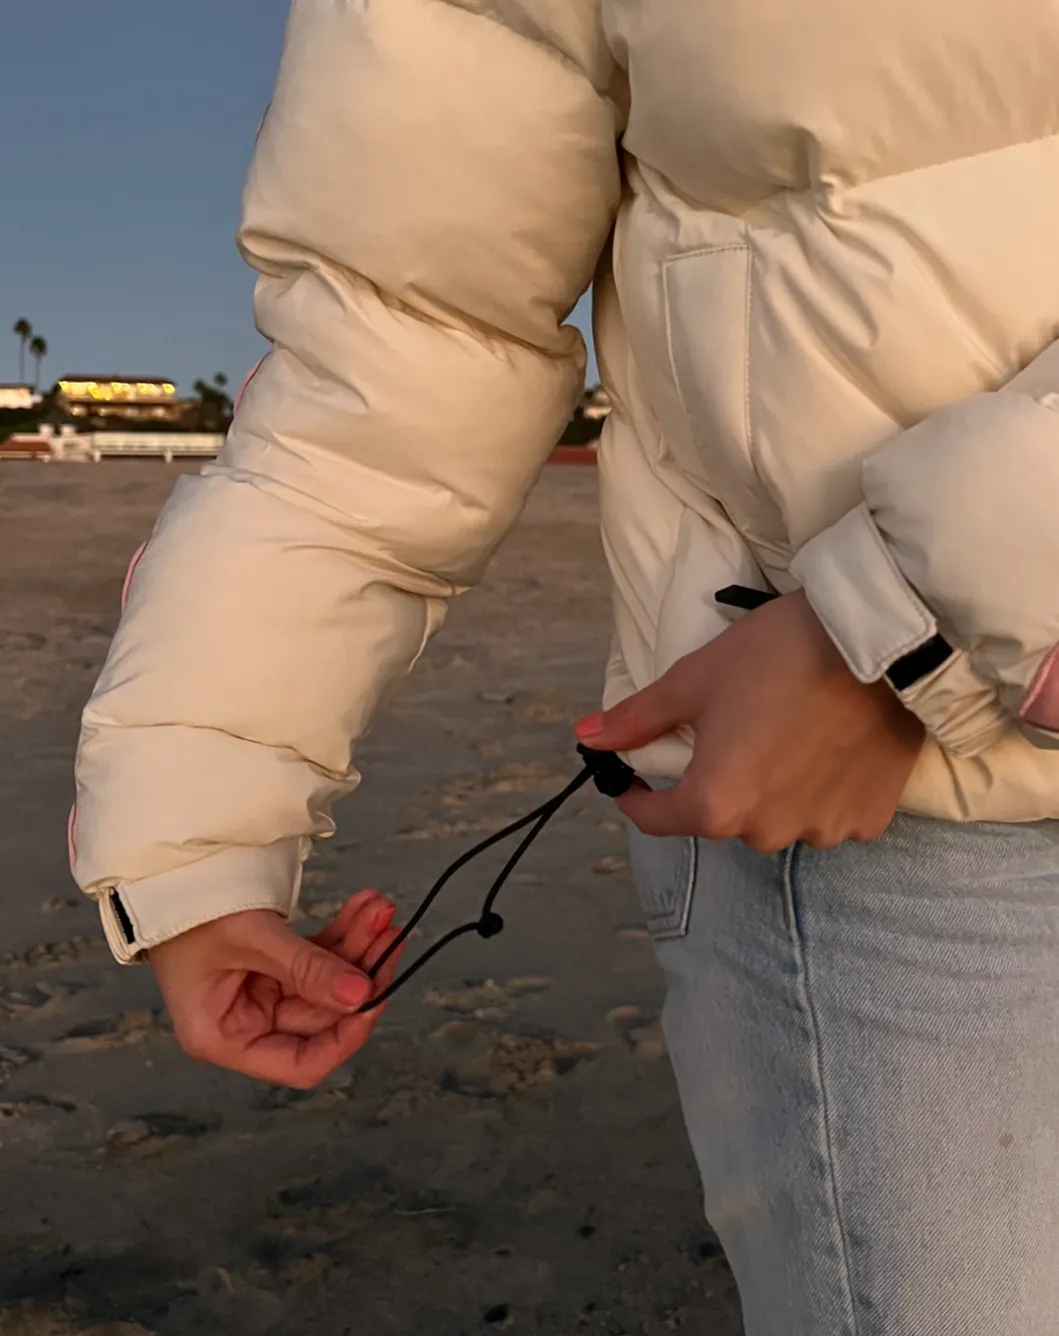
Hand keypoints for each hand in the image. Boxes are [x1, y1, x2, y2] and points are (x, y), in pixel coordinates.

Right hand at [150, 889, 403, 1087]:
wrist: (167, 872)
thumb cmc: (188, 909)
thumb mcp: (250, 938)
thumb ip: (306, 968)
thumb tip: (361, 994)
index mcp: (226, 1038)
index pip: (301, 1063)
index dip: (344, 1039)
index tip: (373, 999)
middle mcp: (246, 1025)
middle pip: (323, 1015)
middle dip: (360, 971)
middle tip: (390, 933)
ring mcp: (263, 996)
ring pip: (328, 982)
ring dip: (359, 946)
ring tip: (381, 910)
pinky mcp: (275, 968)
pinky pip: (319, 958)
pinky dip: (343, 933)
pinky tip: (365, 907)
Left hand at [576, 590, 924, 852]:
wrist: (880, 640)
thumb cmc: (778, 654)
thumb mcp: (695, 679)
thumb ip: (638, 720)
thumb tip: (587, 738)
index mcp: (716, 804)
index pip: (656, 819)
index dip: (636, 794)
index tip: (631, 775)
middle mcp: (767, 832)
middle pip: (721, 815)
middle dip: (716, 780)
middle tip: (731, 729)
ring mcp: (823, 830)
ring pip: (776, 817)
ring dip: (770, 789)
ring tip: (786, 734)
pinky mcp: (868, 818)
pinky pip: (827, 814)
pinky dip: (819, 790)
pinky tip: (828, 747)